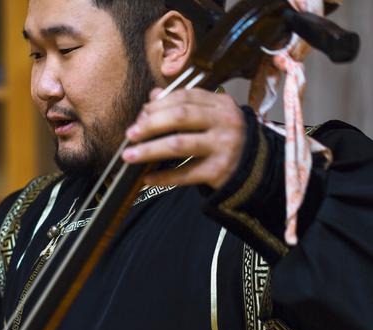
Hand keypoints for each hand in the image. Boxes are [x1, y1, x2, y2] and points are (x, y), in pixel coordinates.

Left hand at [122, 88, 246, 189]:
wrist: (255, 168)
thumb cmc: (224, 138)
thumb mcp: (211, 116)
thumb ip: (184, 104)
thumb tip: (153, 96)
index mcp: (221, 104)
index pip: (185, 97)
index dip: (159, 105)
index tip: (140, 115)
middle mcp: (225, 122)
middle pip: (181, 116)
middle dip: (151, 124)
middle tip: (131, 134)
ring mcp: (224, 146)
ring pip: (179, 144)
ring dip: (149, 150)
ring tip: (129, 156)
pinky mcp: (219, 171)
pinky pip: (185, 174)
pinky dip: (163, 177)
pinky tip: (146, 178)